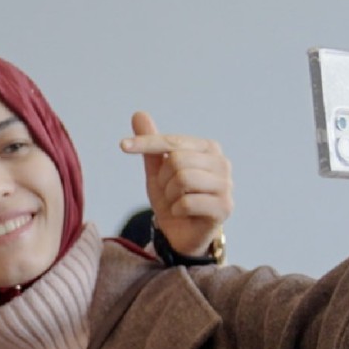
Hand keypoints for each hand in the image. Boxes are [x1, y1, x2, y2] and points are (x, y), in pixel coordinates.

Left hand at [119, 112, 233, 256]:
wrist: (182, 234)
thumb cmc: (173, 198)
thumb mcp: (157, 171)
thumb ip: (151, 144)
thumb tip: (139, 113)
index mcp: (208, 148)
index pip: (172, 141)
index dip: (146, 143)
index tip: (122, 145)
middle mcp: (222, 162)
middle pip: (177, 160)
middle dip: (164, 180)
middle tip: (169, 192)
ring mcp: (226, 185)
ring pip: (182, 179)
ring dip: (170, 195)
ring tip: (176, 202)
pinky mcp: (225, 207)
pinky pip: (187, 202)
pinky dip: (176, 210)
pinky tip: (184, 214)